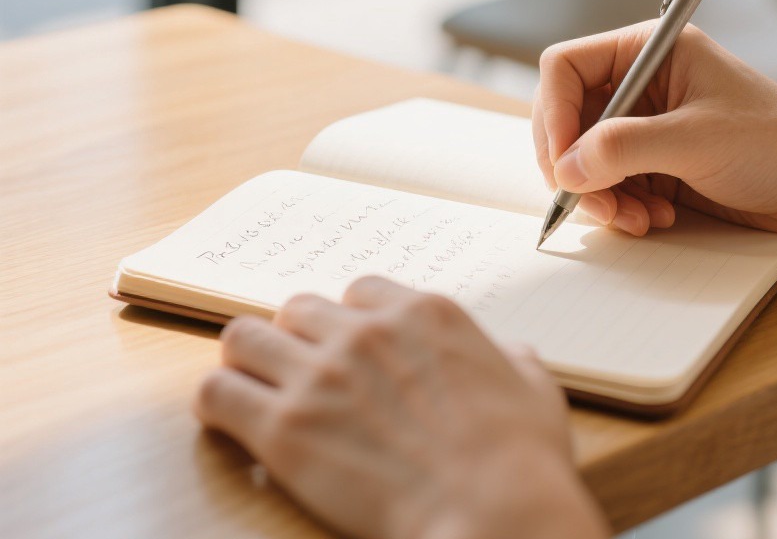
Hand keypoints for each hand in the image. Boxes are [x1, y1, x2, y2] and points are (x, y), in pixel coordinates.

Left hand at [195, 278, 607, 538]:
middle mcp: (365, 331)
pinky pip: (217, 393)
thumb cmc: (520, 456)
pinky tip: (232, 420)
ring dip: (249, 357)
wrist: (494, 510)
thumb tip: (510, 354)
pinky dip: (219, 401)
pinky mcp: (285, 428)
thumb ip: (511, 357)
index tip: (349, 345)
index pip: (359, 290)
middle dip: (299, 336)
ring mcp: (321, 374)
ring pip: (245, 335)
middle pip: (298, 307)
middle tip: (304, 370)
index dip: (350, 319)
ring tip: (254, 383)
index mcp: (421, 313)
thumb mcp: (533, 386)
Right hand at [533, 22, 776, 237]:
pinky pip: (608, 183)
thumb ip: (623, 148)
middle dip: (574, 164)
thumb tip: (566, 167)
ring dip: (599, 194)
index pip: (565, 68)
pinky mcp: (652, 162)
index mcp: (647, 51)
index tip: (561, 159)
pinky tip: (653, 219)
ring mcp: (644, 125)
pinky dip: (620, 206)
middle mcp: (639, 85)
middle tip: (589, 199)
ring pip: (583, 157)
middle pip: (567, 118)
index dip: (554, 113)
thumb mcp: (695, 140)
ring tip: (634, 218)